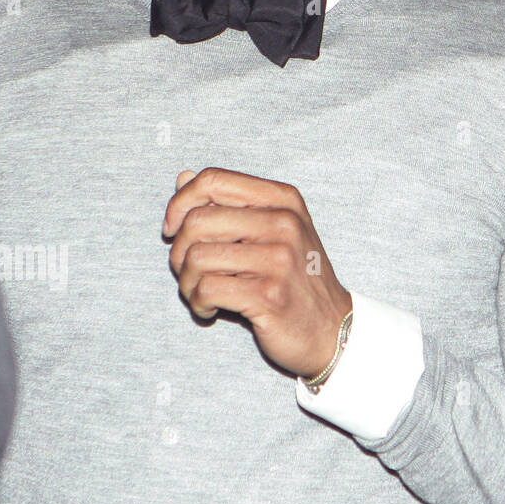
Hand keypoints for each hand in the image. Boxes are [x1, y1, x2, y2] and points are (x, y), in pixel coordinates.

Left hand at [163, 167, 351, 379]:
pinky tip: (211, 309)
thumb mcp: (271, 230)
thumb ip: (228, 204)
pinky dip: (198, 303)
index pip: (213, 181)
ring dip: (187, 282)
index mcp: (283, 200)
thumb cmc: (294, 277)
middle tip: (191, 272)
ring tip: (202, 292)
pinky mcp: (269, 295)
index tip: (174, 229)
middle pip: (197, 221)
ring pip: (196, 258)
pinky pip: (206, 290)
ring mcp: (279, 258)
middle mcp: (284, 223)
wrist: (330, 326)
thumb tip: (183, 177)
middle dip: (179, 252)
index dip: (180, 202)